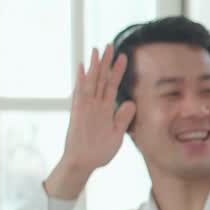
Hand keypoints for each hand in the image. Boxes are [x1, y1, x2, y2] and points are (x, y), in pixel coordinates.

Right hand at [46, 45, 136, 199]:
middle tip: (110, 45)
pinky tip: (82, 68)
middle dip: (106, 62)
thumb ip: (123, 118)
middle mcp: (95, 105)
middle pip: (101, 79)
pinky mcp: (78, 114)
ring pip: (91, 82)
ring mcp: (86, 108)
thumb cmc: (99, 152)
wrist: (83, 164)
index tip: (124, 57)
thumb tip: (131, 102)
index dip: (118, 71)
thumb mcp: (117, 134)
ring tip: (97, 49)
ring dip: (94, 66)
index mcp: (105, 110)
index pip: (113, 85)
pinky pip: (80, 94)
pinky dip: (81, 81)